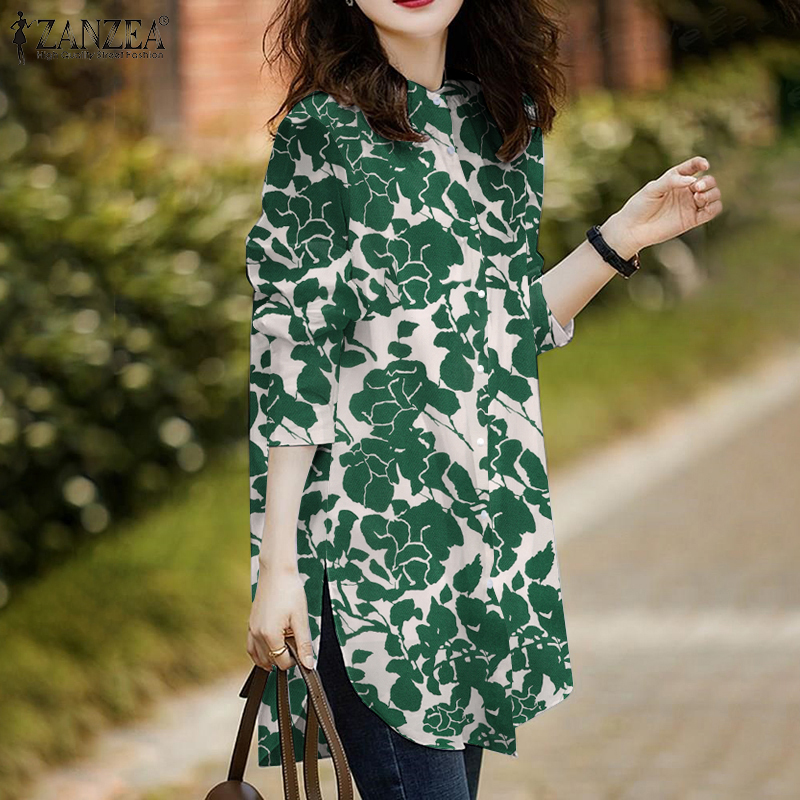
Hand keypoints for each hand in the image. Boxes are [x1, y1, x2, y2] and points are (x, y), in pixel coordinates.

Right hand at [247, 563, 315, 670]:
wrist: (277, 572)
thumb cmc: (290, 591)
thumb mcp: (301, 619)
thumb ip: (304, 644)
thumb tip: (308, 664)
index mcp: (270, 635)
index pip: (281, 662)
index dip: (295, 660)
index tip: (302, 648)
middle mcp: (257, 634)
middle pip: (270, 660)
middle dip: (284, 656)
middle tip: (294, 641)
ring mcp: (251, 629)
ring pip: (258, 656)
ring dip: (271, 656)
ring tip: (285, 647)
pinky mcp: (250, 623)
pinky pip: (250, 646)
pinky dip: (259, 652)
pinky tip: (269, 648)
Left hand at [602, 156, 723, 257]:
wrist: (633, 229)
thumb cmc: (639, 206)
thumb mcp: (652, 189)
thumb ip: (671, 181)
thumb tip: (692, 180)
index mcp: (676, 179)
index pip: (694, 166)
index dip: (701, 163)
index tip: (704, 166)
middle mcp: (686, 191)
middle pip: (708, 181)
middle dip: (707, 181)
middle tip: (696, 188)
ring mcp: (690, 205)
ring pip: (714, 195)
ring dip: (712, 194)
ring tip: (697, 198)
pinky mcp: (693, 220)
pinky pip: (712, 211)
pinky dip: (714, 207)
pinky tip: (704, 206)